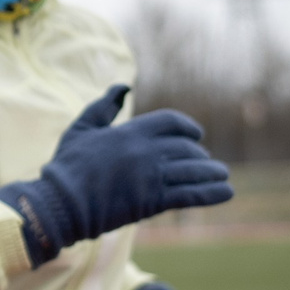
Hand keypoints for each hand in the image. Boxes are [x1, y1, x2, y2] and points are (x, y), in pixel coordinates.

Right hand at [0, 85, 233, 264]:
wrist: (61, 203)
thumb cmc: (67, 165)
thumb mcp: (81, 128)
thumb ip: (103, 106)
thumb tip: (123, 86)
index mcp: (131, 131)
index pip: (171, 122)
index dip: (188, 128)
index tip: (197, 136)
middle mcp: (146, 151)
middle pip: (186, 148)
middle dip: (199, 155)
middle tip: (205, 162)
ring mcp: (152, 177)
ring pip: (193, 171)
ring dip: (211, 173)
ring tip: (222, 175)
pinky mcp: (154, 201)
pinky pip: (191, 195)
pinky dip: (212, 193)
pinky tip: (227, 192)